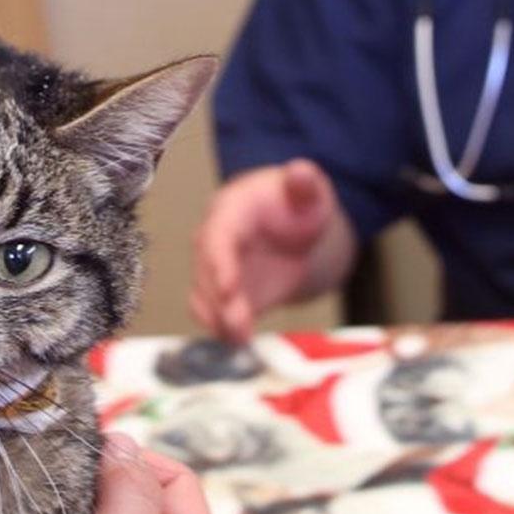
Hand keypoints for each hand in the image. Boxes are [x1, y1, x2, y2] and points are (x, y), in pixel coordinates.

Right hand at [188, 159, 345, 340]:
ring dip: (218, 320)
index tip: (231, 287)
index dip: (220, 263)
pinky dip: (221, 329)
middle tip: (237, 323)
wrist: (293, 227)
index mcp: (230, 211)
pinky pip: (214, 313)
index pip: (218, 236)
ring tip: (239, 339)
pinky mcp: (227, 295)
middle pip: (207, 272)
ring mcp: (218, 270)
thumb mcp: (308, 190)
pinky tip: (237, 342)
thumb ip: (305, 182)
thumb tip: (300, 171)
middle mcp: (214, 241)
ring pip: (205, 297)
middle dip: (219, 300)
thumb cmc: (296, 204)